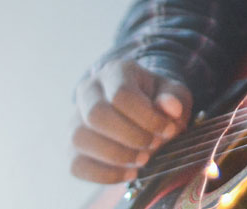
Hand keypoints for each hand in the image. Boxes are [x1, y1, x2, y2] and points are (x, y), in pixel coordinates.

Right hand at [70, 59, 193, 183]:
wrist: (139, 110)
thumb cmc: (157, 100)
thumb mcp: (173, 93)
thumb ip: (175, 98)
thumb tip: (171, 107)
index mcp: (115, 71)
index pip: (122, 95)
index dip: (146, 117)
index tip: (167, 130)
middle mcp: (88, 90)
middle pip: (96, 114)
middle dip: (130, 136)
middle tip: (153, 146)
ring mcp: (75, 119)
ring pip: (80, 138)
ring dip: (116, 156)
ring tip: (142, 161)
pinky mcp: (71, 147)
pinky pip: (76, 165)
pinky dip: (105, 174)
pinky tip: (129, 173)